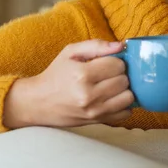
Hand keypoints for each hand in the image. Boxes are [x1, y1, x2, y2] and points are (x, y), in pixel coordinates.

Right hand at [3, 39, 133, 127]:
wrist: (39, 102)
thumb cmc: (56, 74)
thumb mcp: (70, 52)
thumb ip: (96, 45)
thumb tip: (121, 45)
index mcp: (82, 74)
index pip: (117, 65)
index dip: (115, 61)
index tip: (106, 62)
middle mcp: (89, 94)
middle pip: (124, 80)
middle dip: (119, 74)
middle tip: (108, 74)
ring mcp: (94, 111)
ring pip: (128, 97)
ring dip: (123, 90)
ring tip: (111, 86)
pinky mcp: (97, 121)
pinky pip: (125, 113)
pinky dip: (122, 105)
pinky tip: (112, 98)